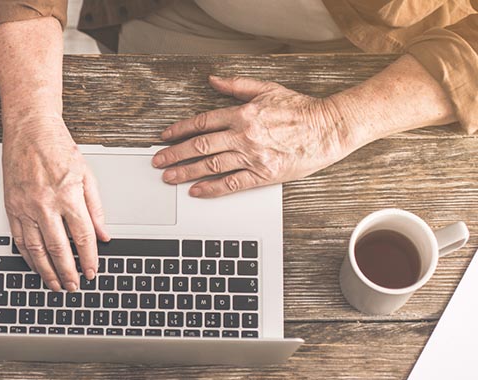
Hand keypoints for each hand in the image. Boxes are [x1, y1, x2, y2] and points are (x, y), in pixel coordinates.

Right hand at [2, 116, 108, 291]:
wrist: (29, 130)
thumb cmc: (58, 148)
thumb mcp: (87, 175)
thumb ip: (96, 208)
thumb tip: (104, 235)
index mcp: (68, 194)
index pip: (82, 236)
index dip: (89, 258)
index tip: (92, 271)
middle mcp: (45, 203)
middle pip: (58, 248)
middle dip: (67, 272)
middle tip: (74, 286)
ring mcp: (25, 206)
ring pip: (36, 248)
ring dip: (47, 270)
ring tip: (55, 284)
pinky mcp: (11, 206)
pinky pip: (19, 238)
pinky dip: (28, 256)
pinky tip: (36, 265)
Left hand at [152, 75, 355, 196]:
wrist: (330, 129)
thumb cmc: (302, 110)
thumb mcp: (267, 88)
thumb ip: (237, 85)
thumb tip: (213, 79)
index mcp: (243, 114)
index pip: (202, 122)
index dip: (179, 130)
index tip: (164, 137)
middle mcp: (244, 135)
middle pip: (200, 145)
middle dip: (175, 154)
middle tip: (158, 161)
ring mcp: (253, 156)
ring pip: (211, 165)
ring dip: (186, 172)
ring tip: (170, 177)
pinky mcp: (264, 174)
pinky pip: (232, 183)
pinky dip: (211, 188)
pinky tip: (196, 191)